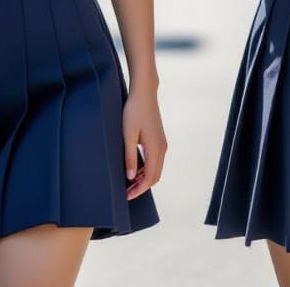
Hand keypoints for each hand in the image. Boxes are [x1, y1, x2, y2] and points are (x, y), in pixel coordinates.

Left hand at [122, 85, 166, 200]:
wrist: (144, 93)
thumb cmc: (134, 111)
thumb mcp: (128, 135)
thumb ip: (130, 157)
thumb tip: (130, 178)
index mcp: (155, 149)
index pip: (150, 178)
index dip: (139, 189)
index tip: (126, 196)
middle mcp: (162, 148)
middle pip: (155, 176)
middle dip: (142, 186)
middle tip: (127, 192)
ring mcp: (162, 143)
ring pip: (156, 168)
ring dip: (144, 178)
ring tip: (129, 183)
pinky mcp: (159, 139)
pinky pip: (155, 160)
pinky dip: (147, 168)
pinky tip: (135, 168)